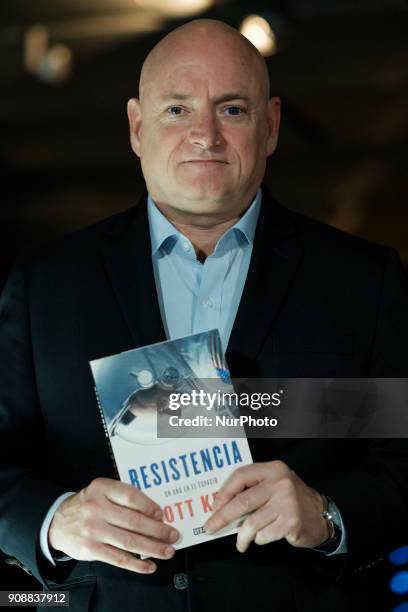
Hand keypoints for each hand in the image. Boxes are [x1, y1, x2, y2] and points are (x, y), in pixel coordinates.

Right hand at [48, 477, 179, 573]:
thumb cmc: (87, 505)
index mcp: (101, 488)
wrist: (57, 522)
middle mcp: (96, 508)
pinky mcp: (91, 549)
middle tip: (173, 535)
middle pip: (134, 521)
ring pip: (129, 541)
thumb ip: (122, 497)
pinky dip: (137, 564)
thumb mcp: (101, 492)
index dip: (149, 506)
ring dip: (153, 548)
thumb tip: (155, 514)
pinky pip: (119, 558)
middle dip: (158, 530)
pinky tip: (150, 565)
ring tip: (167, 551)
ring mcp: (93, 530)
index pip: (131, 496)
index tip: (162, 515)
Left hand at [203, 461, 328, 552]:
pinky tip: (262, 537)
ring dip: (242, 536)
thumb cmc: (291, 500)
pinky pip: (264, 534)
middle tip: (210, 528)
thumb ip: (253, 489)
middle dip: (222, 517)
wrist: (321, 515)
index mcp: (272, 469)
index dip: (224, 492)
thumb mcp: (274, 484)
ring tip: (240, 543)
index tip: (214, 506)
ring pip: (251, 522)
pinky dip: (259, 539)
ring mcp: (287, 502)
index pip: (241, 476)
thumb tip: (221, 505)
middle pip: (242, 501)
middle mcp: (280, 482)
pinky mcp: (291, 522)